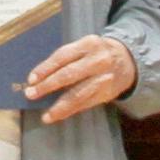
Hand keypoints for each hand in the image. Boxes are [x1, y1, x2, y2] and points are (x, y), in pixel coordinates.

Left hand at [23, 33, 140, 124]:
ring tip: (46, 115)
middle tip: (31, 94)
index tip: (31, 79)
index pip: (63, 56)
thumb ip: (66, 58)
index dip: (45, 68)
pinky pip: (85, 104)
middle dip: (47, 86)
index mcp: (89, 44)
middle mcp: (98, 60)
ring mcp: (104, 78)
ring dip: (59, 106)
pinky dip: (70, 111)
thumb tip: (39, 77)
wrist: (128, 60)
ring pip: (78, 94)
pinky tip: (57, 115)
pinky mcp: (107, 93)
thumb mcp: (84, 47)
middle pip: (69, 75)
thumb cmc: (97, 53)